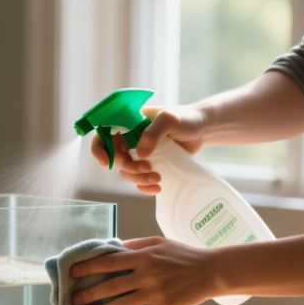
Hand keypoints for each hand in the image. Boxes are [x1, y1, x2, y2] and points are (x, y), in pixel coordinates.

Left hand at [69, 237, 217, 304]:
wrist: (211, 271)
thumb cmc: (183, 255)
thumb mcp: (158, 242)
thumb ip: (134, 245)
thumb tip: (111, 248)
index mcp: (143, 257)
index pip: (108, 262)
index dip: (87, 267)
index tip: (73, 273)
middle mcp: (146, 275)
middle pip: (110, 286)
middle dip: (88, 294)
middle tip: (73, 300)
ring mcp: (155, 294)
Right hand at [90, 106, 206, 195]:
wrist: (203, 129)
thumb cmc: (187, 118)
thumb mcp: (170, 119)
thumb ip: (154, 131)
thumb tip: (140, 153)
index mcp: (128, 123)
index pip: (103, 134)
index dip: (99, 149)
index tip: (107, 162)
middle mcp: (130, 138)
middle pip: (115, 157)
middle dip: (128, 167)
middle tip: (146, 168)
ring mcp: (139, 152)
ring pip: (127, 171)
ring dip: (137, 179)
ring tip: (157, 178)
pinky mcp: (150, 164)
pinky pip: (139, 179)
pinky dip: (144, 186)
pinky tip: (158, 187)